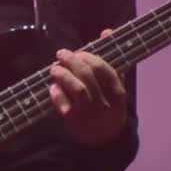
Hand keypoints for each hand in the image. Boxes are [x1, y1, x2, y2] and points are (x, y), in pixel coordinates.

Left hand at [48, 29, 127, 146]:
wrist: (105, 139)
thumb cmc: (109, 105)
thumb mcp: (115, 85)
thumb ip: (110, 59)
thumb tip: (106, 31)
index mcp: (118, 94)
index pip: (106, 70)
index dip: (90, 58)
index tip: (79, 52)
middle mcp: (106, 104)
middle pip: (89, 78)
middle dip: (73, 62)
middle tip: (61, 54)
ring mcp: (91, 115)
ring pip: (78, 91)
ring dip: (64, 76)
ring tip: (54, 68)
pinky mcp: (76, 123)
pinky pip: (65, 106)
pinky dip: (57, 95)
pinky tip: (52, 87)